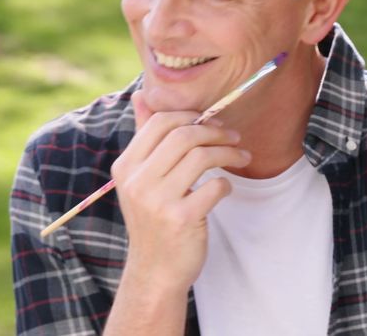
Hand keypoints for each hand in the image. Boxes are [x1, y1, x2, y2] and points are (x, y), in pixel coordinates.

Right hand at [109, 90, 250, 296]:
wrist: (155, 272)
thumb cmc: (153, 220)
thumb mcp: (140, 180)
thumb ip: (144, 137)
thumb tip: (141, 94)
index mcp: (125, 167)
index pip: (160, 123)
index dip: (191, 116)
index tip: (211, 122)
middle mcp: (137, 182)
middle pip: (183, 136)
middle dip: (215, 131)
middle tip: (233, 137)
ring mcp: (157, 201)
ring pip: (201, 157)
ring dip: (228, 153)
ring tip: (241, 157)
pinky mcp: (181, 219)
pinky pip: (215, 186)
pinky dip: (226, 184)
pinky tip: (225, 189)